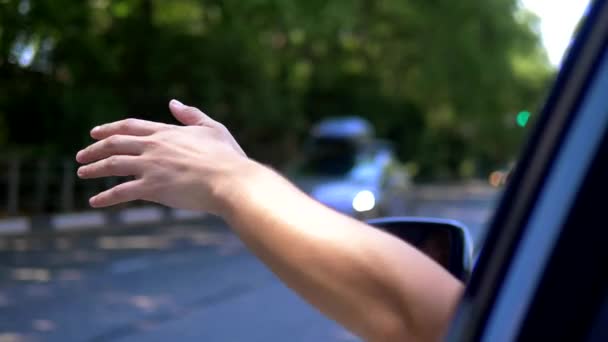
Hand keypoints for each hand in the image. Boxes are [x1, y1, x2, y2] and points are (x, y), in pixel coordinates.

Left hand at [76, 100, 248, 214]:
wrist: (230, 180)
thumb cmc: (226, 156)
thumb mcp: (212, 127)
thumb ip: (191, 114)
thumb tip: (173, 102)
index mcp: (166, 132)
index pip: (130, 127)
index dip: (109, 129)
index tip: (95, 133)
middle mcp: (154, 146)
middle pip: (114, 143)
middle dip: (94, 149)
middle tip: (82, 155)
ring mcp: (151, 166)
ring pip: (112, 165)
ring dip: (94, 169)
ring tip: (82, 173)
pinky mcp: (152, 188)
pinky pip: (121, 192)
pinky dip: (105, 197)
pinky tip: (94, 202)